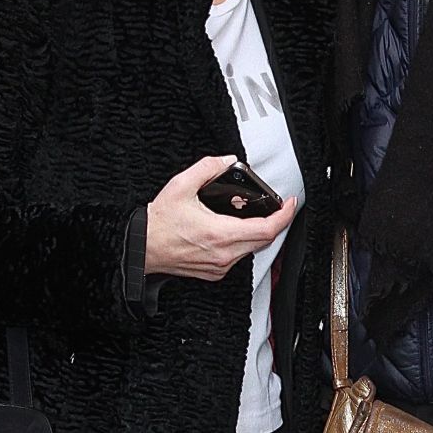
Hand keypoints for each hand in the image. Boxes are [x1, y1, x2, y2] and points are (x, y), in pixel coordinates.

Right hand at [146, 156, 295, 281]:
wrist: (143, 247)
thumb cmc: (159, 224)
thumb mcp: (181, 185)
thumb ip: (208, 167)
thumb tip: (227, 160)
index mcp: (219, 233)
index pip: (266, 228)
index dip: (284, 215)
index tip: (289, 204)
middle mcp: (223, 254)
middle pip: (265, 240)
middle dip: (274, 222)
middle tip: (276, 207)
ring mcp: (220, 266)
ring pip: (253, 249)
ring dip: (257, 233)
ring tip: (252, 216)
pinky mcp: (215, 272)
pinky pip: (239, 257)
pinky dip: (242, 243)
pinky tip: (233, 231)